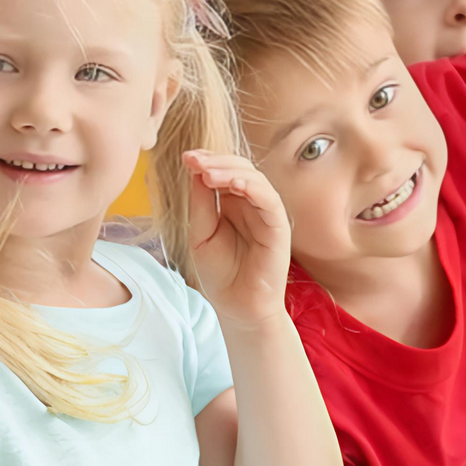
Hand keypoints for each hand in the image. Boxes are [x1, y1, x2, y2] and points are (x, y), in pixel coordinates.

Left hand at [184, 152, 290, 329]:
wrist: (237, 306)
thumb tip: (196, 170)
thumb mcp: (200, 233)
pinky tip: (235, 186)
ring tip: (208, 173)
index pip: (224, 171)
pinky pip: (270, 201)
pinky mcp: (278, 228)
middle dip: (216, 161)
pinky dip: (254, 189)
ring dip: (231, 171)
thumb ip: (200, 204)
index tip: (186, 158)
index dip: (206, 160)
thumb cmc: (221, 274)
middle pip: (240, 169)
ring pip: (255, 179)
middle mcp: (251, 205)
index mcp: (232, 204)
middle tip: (194, 160)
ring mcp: (266, 215)